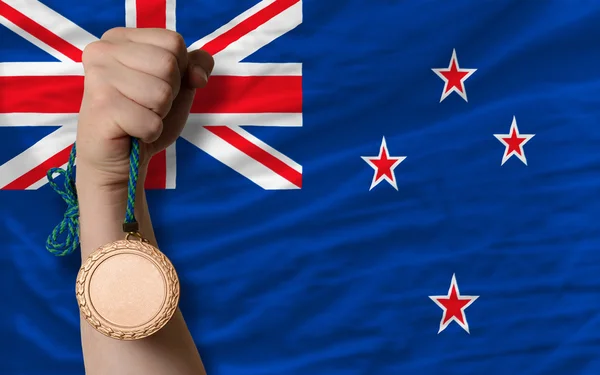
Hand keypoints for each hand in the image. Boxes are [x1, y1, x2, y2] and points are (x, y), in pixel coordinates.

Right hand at [75, 27, 213, 189]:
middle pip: (168, 64)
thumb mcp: (178, 85)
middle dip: (169, 93)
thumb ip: (195, 66)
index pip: (173, 41)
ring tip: (137, 116)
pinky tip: (131, 131)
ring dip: (159, 114)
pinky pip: (152, 122)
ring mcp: (98, 78)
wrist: (118, 158)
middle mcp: (102, 50)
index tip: (155, 85)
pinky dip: (150, 133)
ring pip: (162, 93)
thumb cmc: (145, 116)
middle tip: (146, 105)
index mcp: (120, 38)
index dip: (179, 70)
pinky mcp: (101, 108)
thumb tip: (198, 75)